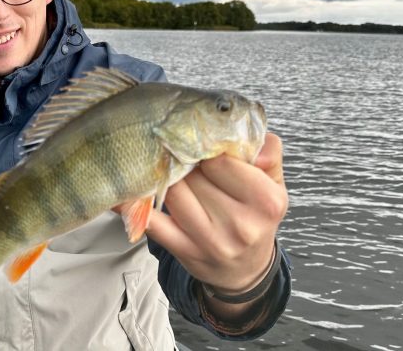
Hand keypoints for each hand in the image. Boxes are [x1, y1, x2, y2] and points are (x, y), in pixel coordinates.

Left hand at [146, 133, 287, 293]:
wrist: (245, 269)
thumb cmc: (256, 217)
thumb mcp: (274, 184)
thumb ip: (268, 151)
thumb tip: (245, 132)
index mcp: (266, 202)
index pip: (220, 160)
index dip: (207, 151)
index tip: (203, 151)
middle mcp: (240, 224)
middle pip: (194, 175)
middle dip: (186, 164)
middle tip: (186, 162)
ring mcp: (211, 241)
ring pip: (172, 192)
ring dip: (167, 179)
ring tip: (173, 175)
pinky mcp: (185, 251)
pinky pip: (151, 222)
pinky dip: (135, 205)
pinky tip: (128, 193)